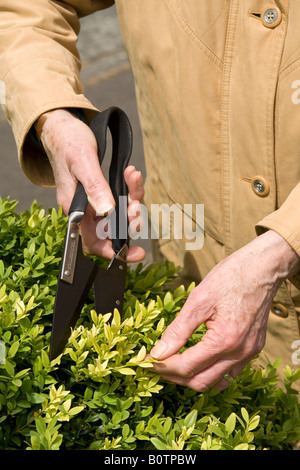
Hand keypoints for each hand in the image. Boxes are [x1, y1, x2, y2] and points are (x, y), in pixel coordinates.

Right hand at [36, 109, 144, 261]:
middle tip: (137, 208)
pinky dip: (132, 187)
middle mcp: (86, 210)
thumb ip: (95, 188)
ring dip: (133, 201)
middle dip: (130, 223)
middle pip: (112, 231)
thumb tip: (108, 212)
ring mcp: (95, 201)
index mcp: (75, 210)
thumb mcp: (83, 163)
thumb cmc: (67, 143)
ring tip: (134, 178)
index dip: (112, 252)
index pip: (93, 242)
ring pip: (122, 214)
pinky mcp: (104, 191)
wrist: (62, 127)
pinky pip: (124, 197)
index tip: (134, 254)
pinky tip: (132, 173)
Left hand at [150, 230, 299, 390]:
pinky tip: (199, 359)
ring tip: (174, 364)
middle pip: (200, 382)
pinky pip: (230, 372)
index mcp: (224, 340)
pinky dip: (211, 371)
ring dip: (193, 378)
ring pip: (216, 382)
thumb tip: (158, 352)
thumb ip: (177, 330)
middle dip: (174, 376)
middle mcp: (239, 353)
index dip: (162, 366)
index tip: (147, 360)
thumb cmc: (231, 277)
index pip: (186, 366)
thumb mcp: (198, 299)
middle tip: (156, 364)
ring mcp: (249, 353)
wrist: (263, 268)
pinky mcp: (253, 348)